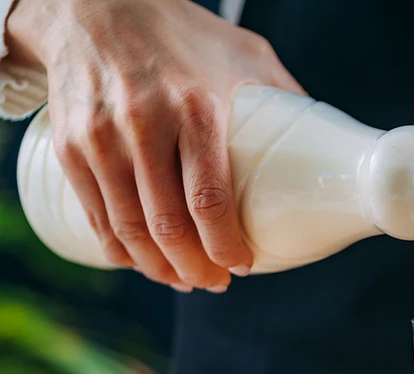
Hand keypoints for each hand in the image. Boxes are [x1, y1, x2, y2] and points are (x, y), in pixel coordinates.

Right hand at [8, 0, 304, 290]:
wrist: (95, 3)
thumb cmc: (182, 33)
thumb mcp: (244, 54)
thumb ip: (282, 99)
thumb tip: (320, 149)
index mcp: (195, 107)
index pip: (208, 198)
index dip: (226, 244)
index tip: (242, 265)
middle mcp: (143, 125)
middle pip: (167, 225)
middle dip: (196, 268)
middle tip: (216, 283)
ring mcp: (101, 138)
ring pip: (129, 230)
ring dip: (159, 269)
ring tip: (184, 280)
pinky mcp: (70, 147)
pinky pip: (97, 216)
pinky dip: (121, 250)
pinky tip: (143, 262)